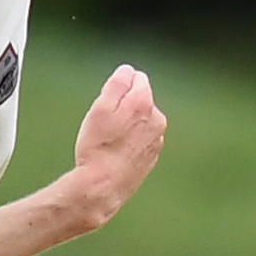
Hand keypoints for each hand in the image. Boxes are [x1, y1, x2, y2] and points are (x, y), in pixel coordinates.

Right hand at [64, 64, 166, 232]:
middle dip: (123, 106)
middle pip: (140, 100)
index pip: (137, 78)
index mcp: (144, 103)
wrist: (103, 185)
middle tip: (102, 125)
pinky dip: (129, 142)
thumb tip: (128, 71)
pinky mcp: (152, 156)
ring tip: (107, 142)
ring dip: (127, 125)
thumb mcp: (100, 109)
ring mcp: (157, 139)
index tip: (103, 103)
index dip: (117, 87)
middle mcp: (157, 119)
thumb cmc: (97, 147)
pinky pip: (141, 141)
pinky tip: (114, 154)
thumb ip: (116, 85)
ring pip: (141, 122)